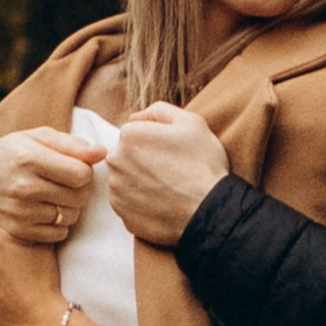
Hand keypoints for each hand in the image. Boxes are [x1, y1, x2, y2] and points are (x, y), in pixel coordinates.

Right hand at [0, 124, 105, 243]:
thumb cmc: (10, 154)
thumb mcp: (35, 138)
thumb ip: (71, 144)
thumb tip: (102, 153)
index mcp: (29, 158)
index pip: (82, 174)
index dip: (84, 171)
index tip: (73, 168)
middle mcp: (24, 187)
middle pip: (79, 196)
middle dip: (78, 190)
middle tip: (64, 183)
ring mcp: (20, 212)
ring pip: (70, 216)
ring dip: (69, 207)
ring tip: (53, 196)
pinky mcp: (18, 232)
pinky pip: (58, 234)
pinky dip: (58, 224)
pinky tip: (45, 211)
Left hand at [110, 103, 229, 244]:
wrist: (209, 210)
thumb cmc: (202, 164)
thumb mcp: (190, 122)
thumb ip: (159, 111)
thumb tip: (135, 117)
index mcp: (130, 135)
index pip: (134, 132)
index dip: (154, 141)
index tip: (171, 152)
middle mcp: (116, 161)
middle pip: (126, 156)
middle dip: (143, 160)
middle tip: (170, 170)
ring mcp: (117, 190)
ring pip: (126, 180)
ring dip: (141, 181)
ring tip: (168, 188)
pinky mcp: (122, 214)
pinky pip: (129, 203)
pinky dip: (142, 203)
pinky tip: (162, 203)